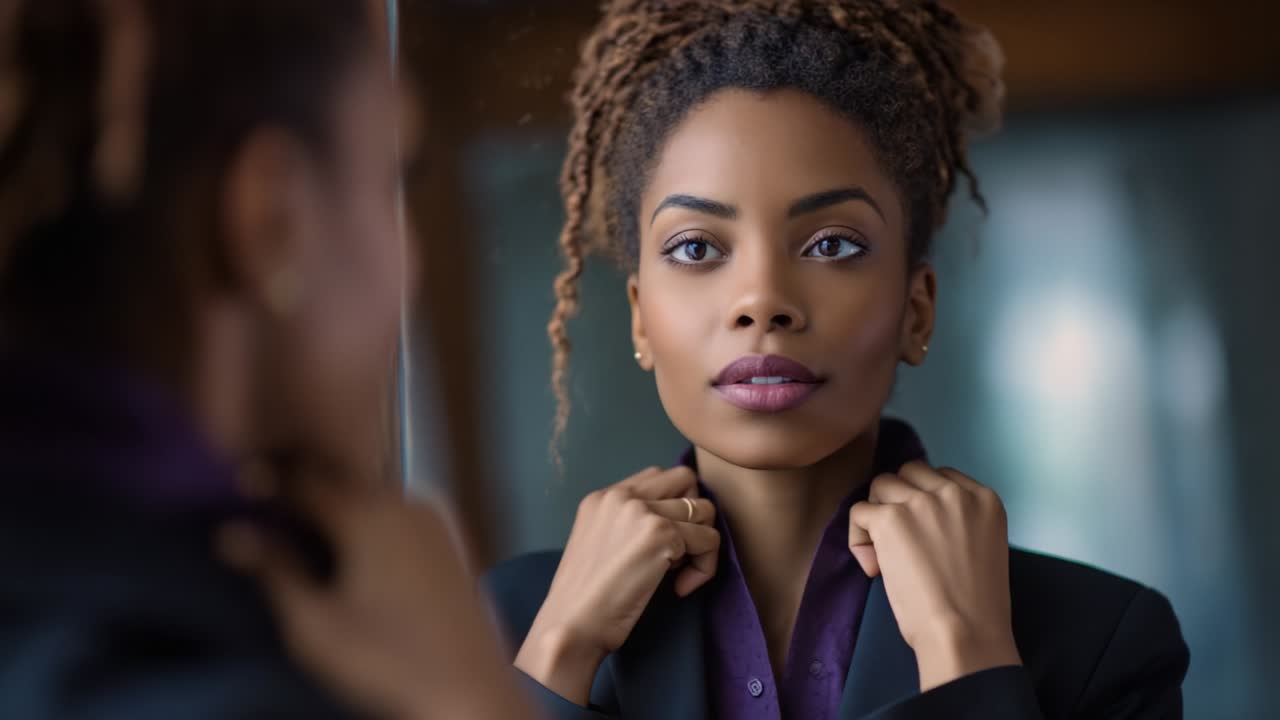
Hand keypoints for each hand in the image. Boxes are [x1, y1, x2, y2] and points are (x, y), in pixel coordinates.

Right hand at [217, 481, 531, 719]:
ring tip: (300, 525)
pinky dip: (368, 518)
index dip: (264, 480)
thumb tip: (232, 530)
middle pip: (340, 478)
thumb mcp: (314, 624)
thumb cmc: (385, 661)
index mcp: (367, 512)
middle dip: (301, 487)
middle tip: (263, 504)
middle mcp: (405, 500)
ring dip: (336, 501)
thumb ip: (274, 570)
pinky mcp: (452, 540)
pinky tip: (352, 547)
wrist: (472, 692)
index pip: (302, 477)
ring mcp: (435, 518)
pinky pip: (397, 512)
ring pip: (371, 493)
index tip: (232, 490)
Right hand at [516, 466, 718, 704]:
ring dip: (701, 544)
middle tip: (681, 550)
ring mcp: (641, 511)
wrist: (571, 626)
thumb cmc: (585, 601)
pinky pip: (710, 540)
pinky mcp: (661, 534)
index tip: (663, 544)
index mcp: (601, 497)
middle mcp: (621, 496)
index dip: (672, 506)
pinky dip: (704, 567)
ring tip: (677, 574)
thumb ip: (628, 526)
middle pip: (685, 478)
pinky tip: (680, 588)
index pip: (657, 477)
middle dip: (694, 513)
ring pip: (704, 510)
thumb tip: (678, 527)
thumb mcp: (598, 545)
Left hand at [848, 462, 1020, 690]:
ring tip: (883, 553)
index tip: (921, 534)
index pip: (940, 476)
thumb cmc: (975, 605)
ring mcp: (921, 502)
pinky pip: (859, 511)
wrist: (964, 632)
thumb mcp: (982, 546)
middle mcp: (954, 492)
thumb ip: (958, 522)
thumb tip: (914, 517)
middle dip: (898, 499)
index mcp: (984, 498)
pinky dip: (859, 537)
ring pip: (881, 485)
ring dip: (877, 515)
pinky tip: (873, 567)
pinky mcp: (891, 518)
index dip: (923, 501)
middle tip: (898, 539)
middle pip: (909, 472)